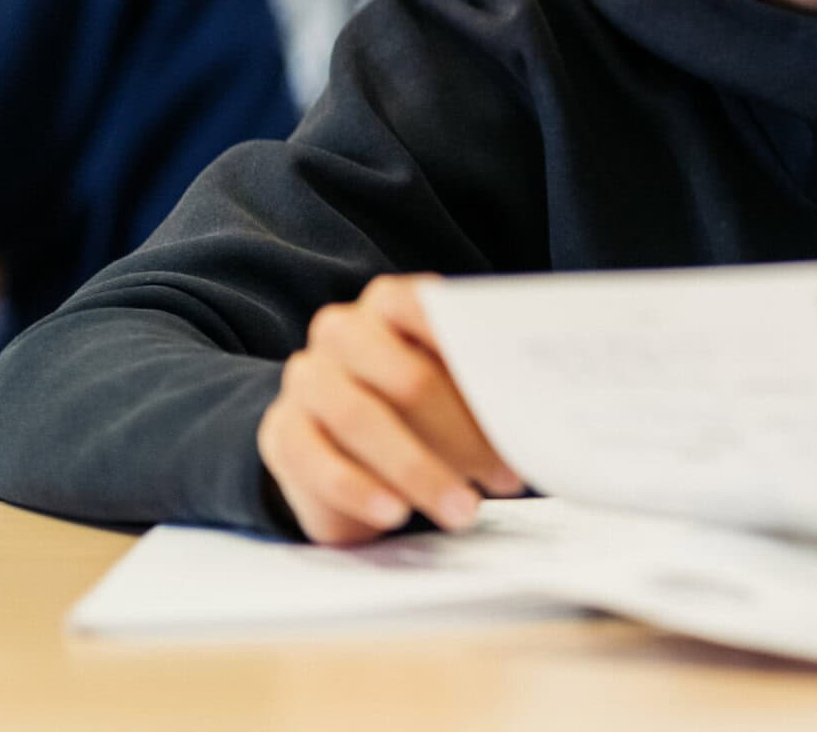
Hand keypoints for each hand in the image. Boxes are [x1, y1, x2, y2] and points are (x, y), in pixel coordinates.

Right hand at [256, 274, 522, 544]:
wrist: (335, 438)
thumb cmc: (416, 405)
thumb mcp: (450, 384)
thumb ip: (481, 384)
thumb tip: (534, 412)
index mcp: (390, 303)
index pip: (427, 309)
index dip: (472, 350)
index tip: (512, 392)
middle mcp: (343, 332)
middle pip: (407, 378)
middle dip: (464, 435)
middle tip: (506, 478)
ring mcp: (307, 380)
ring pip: (363, 420)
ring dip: (420, 471)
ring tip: (463, 509)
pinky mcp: (282, 433)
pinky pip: (316, 461)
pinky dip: (361, 489)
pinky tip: (395, 513)